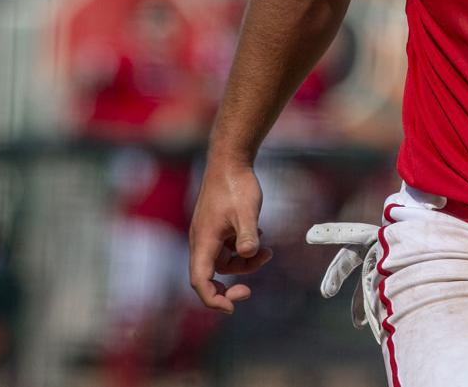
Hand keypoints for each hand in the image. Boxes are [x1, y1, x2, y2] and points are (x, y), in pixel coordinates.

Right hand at [188, 159, 273, 312]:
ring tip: (267, 251)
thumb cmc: (236, 185)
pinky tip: (259, 236)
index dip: (212, 299)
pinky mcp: (216, 226)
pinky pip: (226, 248)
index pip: (200, 281)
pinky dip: (242, 249)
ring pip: (223, 261)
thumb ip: (248, 235)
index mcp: (204, 241)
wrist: (230, 161)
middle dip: (230, 284)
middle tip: (249, 291)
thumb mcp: (247, 212)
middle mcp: (201, 240)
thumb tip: (249, 254)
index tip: (232, 306)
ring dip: (244, 263)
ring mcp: (208, 233)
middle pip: (210, 276)